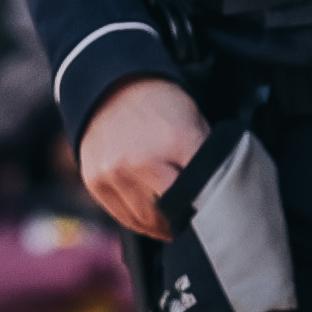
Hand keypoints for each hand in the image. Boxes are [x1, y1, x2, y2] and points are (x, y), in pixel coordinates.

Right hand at [78, 76, 208, 234]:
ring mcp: (115, 171)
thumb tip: (215, 196)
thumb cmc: (160, 105)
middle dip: (185, 219)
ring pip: (147, 220)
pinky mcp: (96, 180)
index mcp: (178, 141)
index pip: (203, 193)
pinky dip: (139, 221)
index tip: (214, 214)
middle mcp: (143, 159)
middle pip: (173, 213)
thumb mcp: (194, 123)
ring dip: (162, 225)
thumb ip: (205, 159)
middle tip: (192, 219)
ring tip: (172, 220)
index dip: (211, 207)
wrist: (113, 85)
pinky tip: (150, 217)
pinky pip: (123, 216)